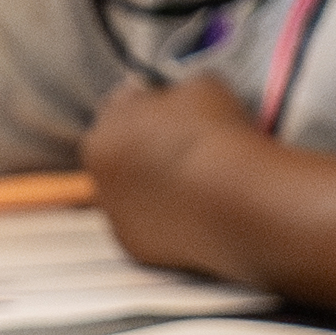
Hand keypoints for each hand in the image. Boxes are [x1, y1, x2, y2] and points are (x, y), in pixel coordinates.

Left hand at [80, 73, 249, 272]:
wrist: (236, 199)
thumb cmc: (216, 136)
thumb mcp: (201, 85)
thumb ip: (176, 91)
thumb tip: (177, 99)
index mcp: (104, 133)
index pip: (122, 108)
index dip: (150, 105)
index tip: (173, 109)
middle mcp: (99, 178)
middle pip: (121, 153)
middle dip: (143, 147)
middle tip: (182, 146)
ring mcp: (117, 218)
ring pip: (134, 193)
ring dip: (153, 185)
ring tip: (194, 181)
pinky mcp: (137, 249)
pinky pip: (150, 225)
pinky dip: (166, 218)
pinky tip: (196, 208)